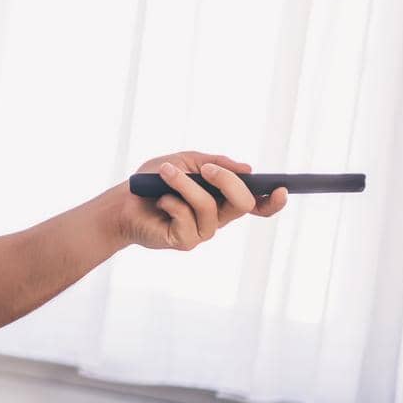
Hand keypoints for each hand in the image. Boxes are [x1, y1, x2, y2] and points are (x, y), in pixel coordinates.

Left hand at [114, 151, 287, 250]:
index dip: (272, 201)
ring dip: (186, 185)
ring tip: (165, 173)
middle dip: (226, 181)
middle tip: (206, 169)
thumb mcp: (183, 162)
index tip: (281, 189)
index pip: (255, 205)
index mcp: (221, 200)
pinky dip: (172, 202)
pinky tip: (160, 202)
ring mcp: (202, 232)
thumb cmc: (153, 182)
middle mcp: (217, 218)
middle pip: (242, 204)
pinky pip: (187, 218)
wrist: (121, 202)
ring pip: (209, 207)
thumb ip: (213, 163)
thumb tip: (246, 169)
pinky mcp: (185, 241)